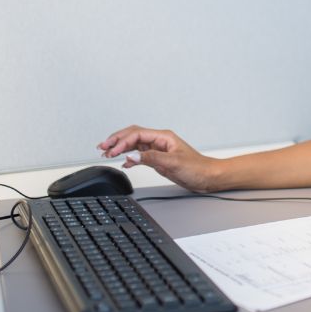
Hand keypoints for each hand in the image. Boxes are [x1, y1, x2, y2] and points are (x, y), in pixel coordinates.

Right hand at [97, 126, 221, 192]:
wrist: (208, 177)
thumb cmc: (197, 168)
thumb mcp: (173, 162)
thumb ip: (151, 158)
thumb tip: (132, 156)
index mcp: (163, 137)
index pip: (137, 134)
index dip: (122, 141)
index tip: (112, 151)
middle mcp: (159, 140)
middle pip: (133, 135)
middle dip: (116, 140)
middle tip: (102, 147)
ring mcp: (158, 149)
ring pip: (134, 144)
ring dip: (121, 147)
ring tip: (107, 152)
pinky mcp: (159, 159)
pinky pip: (140, 154)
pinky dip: (129, 156)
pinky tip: (124, 161)